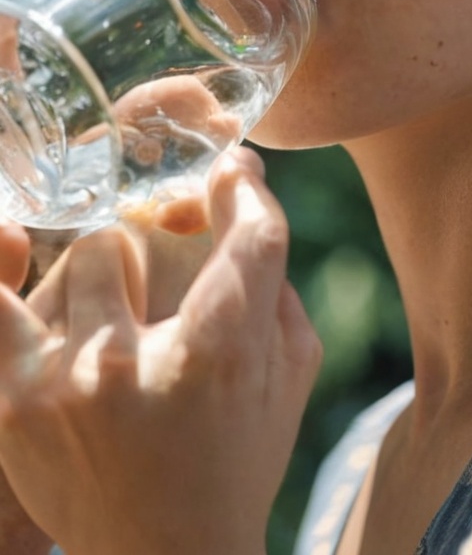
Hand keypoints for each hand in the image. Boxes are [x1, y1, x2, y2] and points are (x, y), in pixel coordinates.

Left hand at [0, 146, 321, 554]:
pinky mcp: (14, 402)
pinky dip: (2, 262)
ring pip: (79, 255)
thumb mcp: (286, 376)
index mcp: (221, 356)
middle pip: (130, 237)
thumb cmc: (234, 457)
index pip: (247, 236)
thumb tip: (240, 200)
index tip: (232, 171)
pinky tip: (11, 239)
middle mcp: (137, 363)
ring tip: (108, 308)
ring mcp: (67, 381)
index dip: (242, 189)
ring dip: (101, 273)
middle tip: (153, 275)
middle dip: (150, 247)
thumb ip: (276, 286)